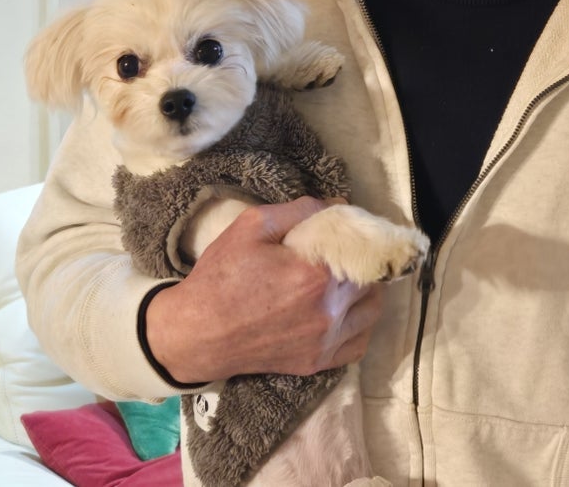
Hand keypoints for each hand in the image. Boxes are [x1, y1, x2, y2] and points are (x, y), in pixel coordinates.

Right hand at [144, 197, 383, 383]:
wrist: (196, 333)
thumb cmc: (222, 275)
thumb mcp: (252, 225)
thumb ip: (300, 210)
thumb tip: (337, 205)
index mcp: (316, 274)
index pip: (362, 246)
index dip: (357, 233)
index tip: (347, 227)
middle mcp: (329, 310)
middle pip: (371, 278)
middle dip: (361, 260)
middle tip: (342, 251)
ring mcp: (326, 340)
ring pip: (372, 311)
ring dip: (365, 292)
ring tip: (345, 280)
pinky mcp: (317, 363)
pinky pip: (359, 344)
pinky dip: (359, 325)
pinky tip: (343, 312)